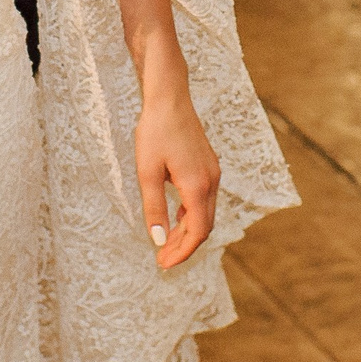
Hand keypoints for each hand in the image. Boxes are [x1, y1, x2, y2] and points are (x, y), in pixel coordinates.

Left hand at [134, 91, 220, 270]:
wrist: (169, 98)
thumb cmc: (155, 131)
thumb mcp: (147, 172)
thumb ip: (154, 208)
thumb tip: (157, 240)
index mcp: (198, 186)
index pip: (197, 232)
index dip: (182, 252)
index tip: (164, 264)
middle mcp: (211, 182)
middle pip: (204, 226)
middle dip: (184, 246)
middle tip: (161, 259)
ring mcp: (213, 173)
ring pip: (206, 214)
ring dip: (188, 232)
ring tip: (165, 243)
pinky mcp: (208, 166)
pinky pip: (204, 200)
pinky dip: (192, 215)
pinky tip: (175, 219)